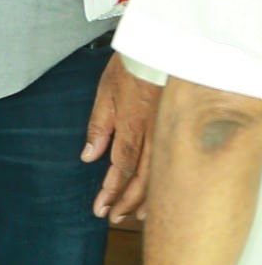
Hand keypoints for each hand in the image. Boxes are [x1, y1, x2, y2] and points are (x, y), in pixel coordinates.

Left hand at [82, 52, 159, 221]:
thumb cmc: (130, 67)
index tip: (100, 207)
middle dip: (125, 201)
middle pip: (139, 179)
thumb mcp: (105, 94)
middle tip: (111, 216)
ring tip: (131, 214)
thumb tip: (89, 156)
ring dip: (144, 198)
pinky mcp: (174, 129)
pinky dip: (160, 182)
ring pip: (157, 175)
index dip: (110, 191)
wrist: (160, 48)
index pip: (120, 168)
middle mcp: (151, 134)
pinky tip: (154, 194)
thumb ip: (98, 127)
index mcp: (131, 126)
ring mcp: (166, 133)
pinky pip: (167, 163)